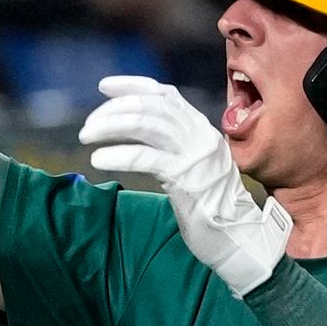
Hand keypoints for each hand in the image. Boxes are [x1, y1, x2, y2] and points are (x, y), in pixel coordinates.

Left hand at [81, 75, 291, 294]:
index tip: (104, 87)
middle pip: (152, 106)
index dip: (133, 85)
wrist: (240, 239)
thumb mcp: (196, 167)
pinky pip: (146, 158)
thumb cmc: (213, 209)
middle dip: (115, 109)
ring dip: (111, 126)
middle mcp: (200, 136)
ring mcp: (194, 156)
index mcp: (202, 130)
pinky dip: (119, 155)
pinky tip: (99, 159)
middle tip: (89, 125)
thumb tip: (140, 135)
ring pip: (147, 124)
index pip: (165, 94)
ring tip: (86, 136)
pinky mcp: (186, 179)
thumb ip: (175, 147)